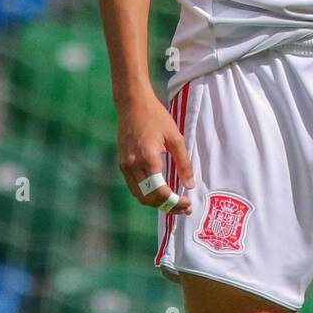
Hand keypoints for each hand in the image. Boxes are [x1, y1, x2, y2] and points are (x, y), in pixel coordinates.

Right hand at [116, 94, 194, 214]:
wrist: (132, 104)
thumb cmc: (156, 117)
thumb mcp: (175, 137)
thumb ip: (184, 163)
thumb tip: (190, 185)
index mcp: (148, 159)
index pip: (160, 192)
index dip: (175, 202)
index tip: (188, 203)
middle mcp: (133, 166)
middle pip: (149, 199)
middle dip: (168, 207)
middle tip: (184, 207)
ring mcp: (125, 166)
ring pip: (140, 196)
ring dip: (156, 203)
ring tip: (174, 203)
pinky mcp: (122, 164)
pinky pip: (134, 187)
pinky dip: (147, 194)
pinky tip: (160, 191)